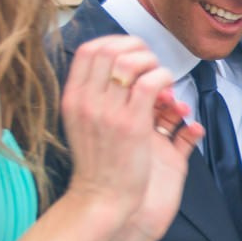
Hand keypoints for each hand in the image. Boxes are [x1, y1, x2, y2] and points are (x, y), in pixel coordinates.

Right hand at [59, 36, 201, 240]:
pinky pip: (151, 83)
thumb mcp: (81, 123)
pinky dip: (164, 78)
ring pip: (131, 62)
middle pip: (109, 49)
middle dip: (136, 48)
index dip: (114, 42)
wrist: (100, 198)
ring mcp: (108, 112)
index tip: (131, 53)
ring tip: (160, 80)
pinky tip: (168, 92)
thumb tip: (115, 67)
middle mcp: (87, 100)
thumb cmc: (97, 163)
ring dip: (152, 63)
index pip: (89, 50)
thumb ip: (92, 95)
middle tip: (150, 64)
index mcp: (72, 98)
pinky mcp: (132, 125)